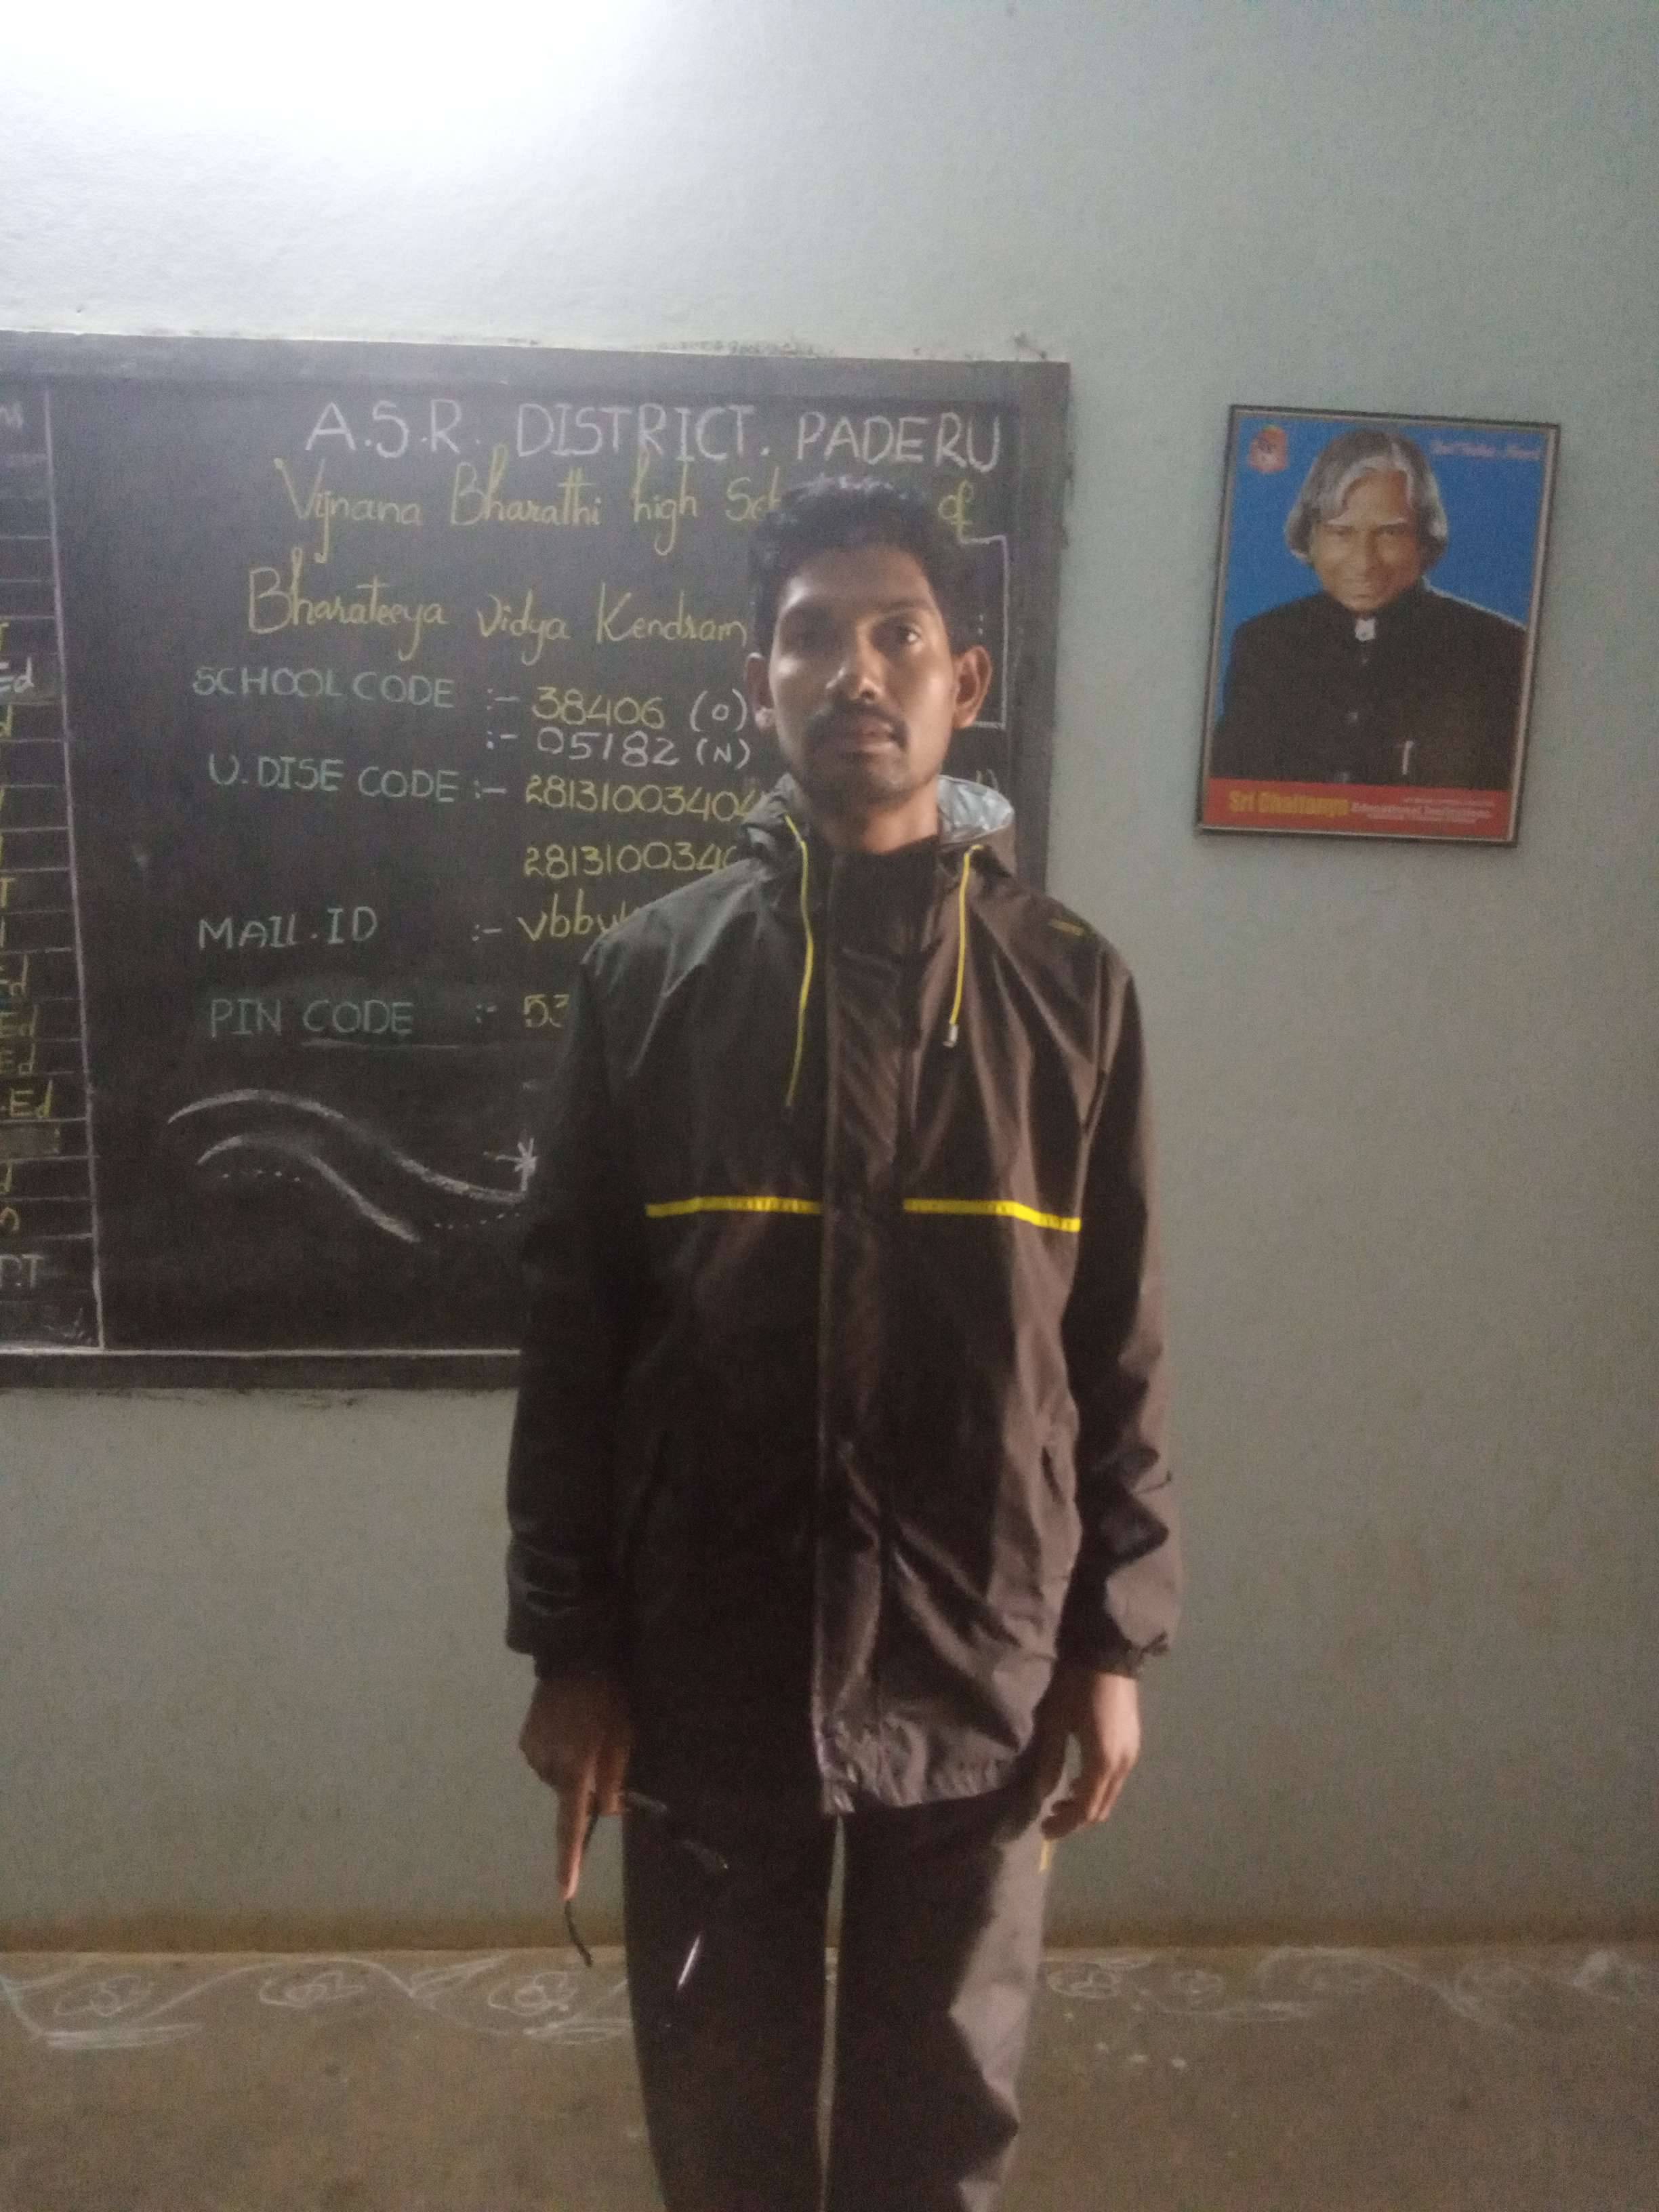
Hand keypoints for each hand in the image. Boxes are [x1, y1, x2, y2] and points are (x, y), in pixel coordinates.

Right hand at [518, 1673, 631, 1901]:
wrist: (572, 1656)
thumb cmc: (606, 1696)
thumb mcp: (622, 1735)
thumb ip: (615, 1776)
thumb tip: (608, 1809)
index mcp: (576, 1766)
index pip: (571, 1823)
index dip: (570, 1859)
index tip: (565, 1892)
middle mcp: (547, 1765)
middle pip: (570, 1797)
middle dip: (587, 1787)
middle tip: (602, 1752)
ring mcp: (532, 1752)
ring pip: (557, 1779)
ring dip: (572, 1769)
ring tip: (583, 1733)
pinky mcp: (524, 1740)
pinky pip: (545, 1761)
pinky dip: (558, 1755)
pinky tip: (567, 1729)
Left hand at [1034, 1661, 1140, 1842]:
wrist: (1108, 1652)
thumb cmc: (1075, 1685)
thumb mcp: (1055, 1721)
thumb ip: (1049, 1760)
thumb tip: (1041, 1793)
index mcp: (1103, 1763)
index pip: (1086, 1809)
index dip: (1065, 1825)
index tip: (1044, 1830)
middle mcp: (1123, 1764)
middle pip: (1102, 1806)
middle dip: (1076, 1817)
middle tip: (1050, 1817)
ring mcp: (1132, 1752)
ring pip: (1110, 1792)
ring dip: (1087, 1801)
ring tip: (1060, 1799)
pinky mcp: (1133, 1741)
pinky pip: (1115, 1777)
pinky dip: (1097, 1785)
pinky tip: (1078, 1777)